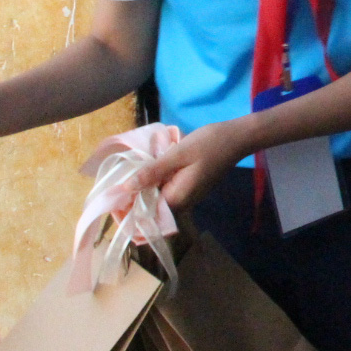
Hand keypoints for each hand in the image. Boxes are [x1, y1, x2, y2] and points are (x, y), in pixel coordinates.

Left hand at [127, 121, 250, 210]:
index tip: (113, 196)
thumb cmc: (209, 144)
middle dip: (133, 198)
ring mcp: (188, 196)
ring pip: (159, 199)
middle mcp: (182, 203)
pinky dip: (156, 184)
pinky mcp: (190, 188)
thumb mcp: (177, 154)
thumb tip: (126, 188)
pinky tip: (150, 170)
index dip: (128, 208)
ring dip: (144, 190)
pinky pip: (168, 191)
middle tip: (118, 181)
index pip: (145, 213)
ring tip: (129, 174)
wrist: (237, 137)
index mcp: (177, 198)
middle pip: (151, 208)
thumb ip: (152, 172)